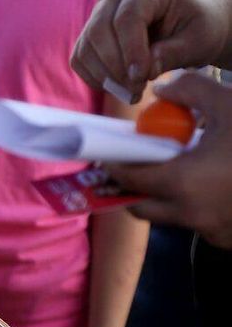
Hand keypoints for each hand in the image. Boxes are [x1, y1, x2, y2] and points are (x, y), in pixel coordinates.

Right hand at [72, 0, 231, 102]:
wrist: (188, 24)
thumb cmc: (197, 27)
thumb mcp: (198, 39)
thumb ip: (174, 53)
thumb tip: (147, 70)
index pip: (127, 18)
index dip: (131, 50)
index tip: (142, 77)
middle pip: (99, 32)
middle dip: (116, 67)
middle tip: (137, 91)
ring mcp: (98, 14)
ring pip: (85, 48)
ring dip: (105, 76)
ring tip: (132, 93)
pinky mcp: (89, 35)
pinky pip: (80, 59)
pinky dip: (94, 78)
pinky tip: (118, 87)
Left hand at [105, 73, 231, 248]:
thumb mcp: (231, 103)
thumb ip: (190, 90)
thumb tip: (160, 88)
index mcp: (184, 183)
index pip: (128, 178)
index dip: (113, 164)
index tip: (107, 153)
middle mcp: (192, 215)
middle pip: (141, 207)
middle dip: (132, 188)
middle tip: (137, 165)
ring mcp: (213, 232)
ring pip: (170, 217)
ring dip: (165, 197)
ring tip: (178, 169)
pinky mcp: (229, 238)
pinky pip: (199, 224)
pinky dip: (195, 206)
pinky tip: (210, 184)